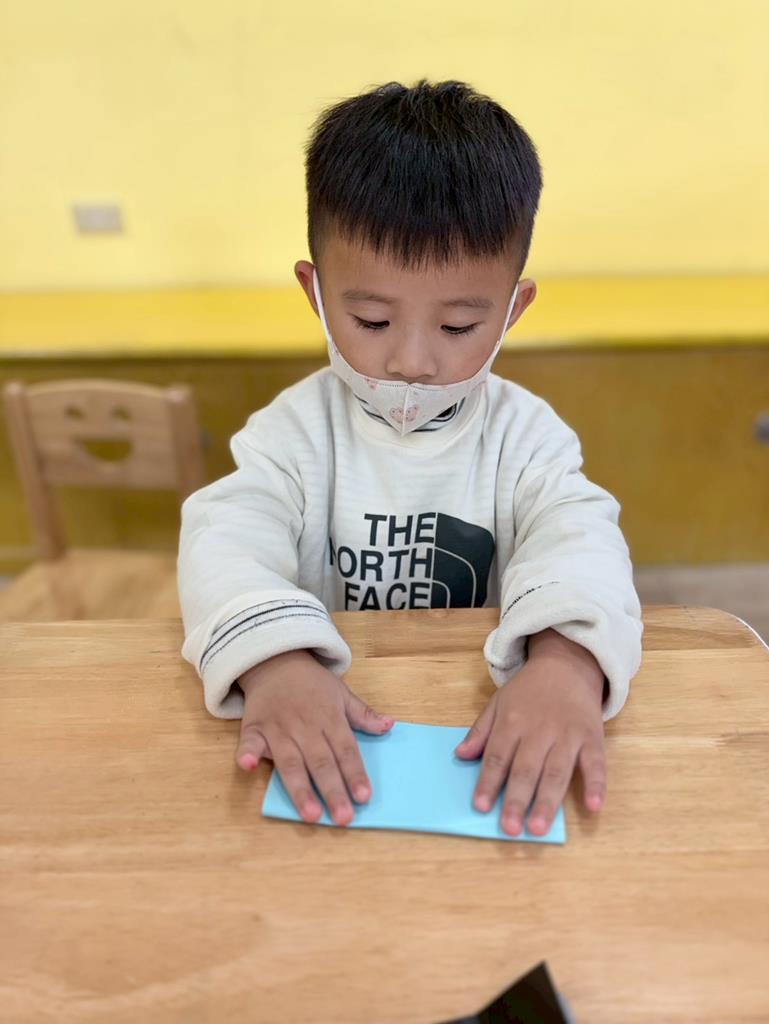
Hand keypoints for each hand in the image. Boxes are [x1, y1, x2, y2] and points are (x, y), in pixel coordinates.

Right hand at [235, 649, 393, 825]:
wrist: (275, 660)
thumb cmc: (312, 683)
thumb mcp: (341, 692)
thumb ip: (362, 713)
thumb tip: (389, 726)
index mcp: (329, 718)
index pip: (346, 750)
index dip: (355, 773)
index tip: (364, 797)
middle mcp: (305, 726)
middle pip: (321, 762)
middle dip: (333, 791)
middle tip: (343, 818)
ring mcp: (278, 728)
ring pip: (290, 762)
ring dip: (300, 788)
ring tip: (311, 815)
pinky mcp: (254, 728)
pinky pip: (249, 743)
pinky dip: (248, 754)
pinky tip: (248, 767)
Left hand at [455, 629, 606, 836]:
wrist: (567, 665)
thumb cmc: (529, 690)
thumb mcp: (498, 703)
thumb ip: (480, 731)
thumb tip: (460, 756)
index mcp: (512, 721)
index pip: (497, 756)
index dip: (488, 781)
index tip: (481, 806)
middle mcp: (539, 730)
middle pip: (526, 768)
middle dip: (517, 799)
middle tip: (510, 828)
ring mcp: (567, 734)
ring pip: (556, 771)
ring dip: (548, 801)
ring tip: (538, 828)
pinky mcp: (592, 737)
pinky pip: (596, 763)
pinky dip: (596, 784)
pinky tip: (593, 806)